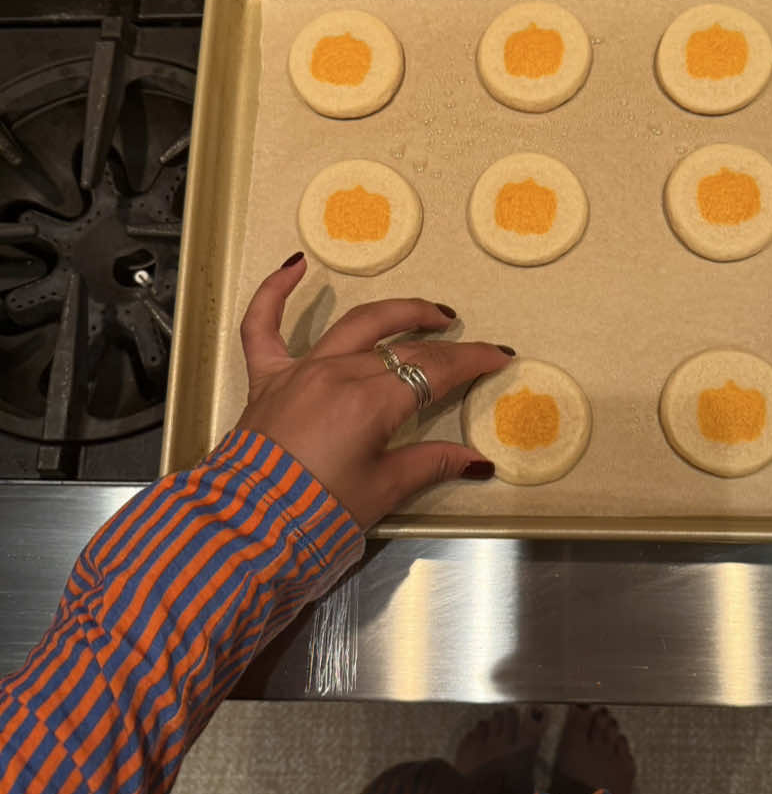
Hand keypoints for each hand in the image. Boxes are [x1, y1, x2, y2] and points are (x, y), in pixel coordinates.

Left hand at [235, 254, 512, 528]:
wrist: (250, 527)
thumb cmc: (320, 512)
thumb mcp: (383, 489)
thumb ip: (430, 464)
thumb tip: (478, 461)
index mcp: (370, 402)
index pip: (433, 370)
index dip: (470, 361)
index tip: (498, 356)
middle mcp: (337, 373)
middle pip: (401, 348)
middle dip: (443, 345)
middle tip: (470, 345)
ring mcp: (300, 370)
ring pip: (354, 326)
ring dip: (395, 313)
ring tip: (427, 314)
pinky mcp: (267, 377)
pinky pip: (263, 325)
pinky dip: (275, 293)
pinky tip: (296, 266)